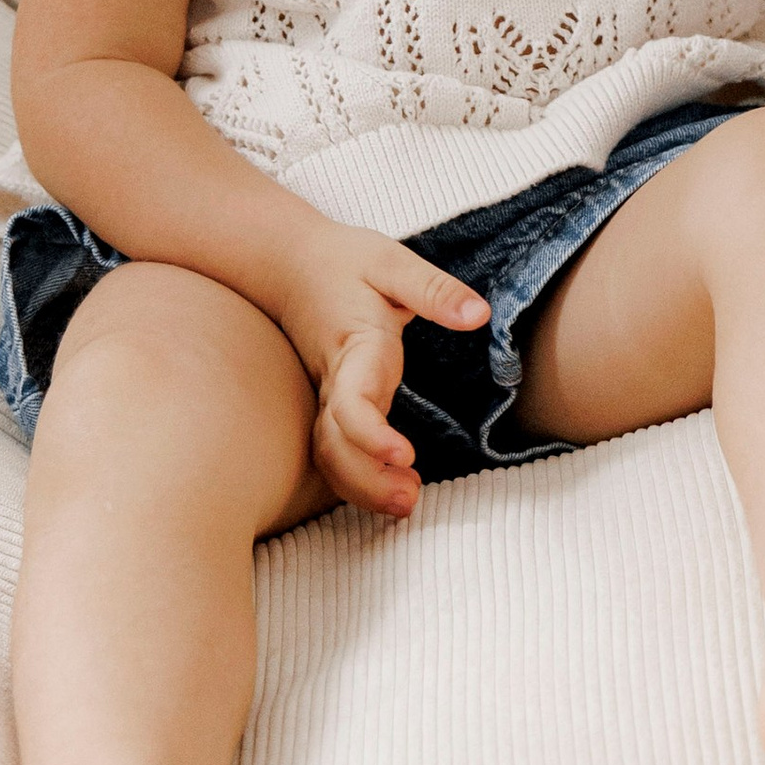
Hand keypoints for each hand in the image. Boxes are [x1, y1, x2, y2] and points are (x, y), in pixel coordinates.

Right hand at [271, 224, 490, 518]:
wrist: (286, 262)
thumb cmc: (343, 261)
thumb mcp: (392, 261)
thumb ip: (434, 289)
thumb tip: (478, 315)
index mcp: (354, 348)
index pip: (352, 402)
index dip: (371, 435)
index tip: (404, 454)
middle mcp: (337, 380)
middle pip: (335, 445)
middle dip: (365, 479)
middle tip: (409, 499)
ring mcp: (329, 394)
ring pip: (329, 455)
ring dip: (360, 486)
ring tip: (405, 504)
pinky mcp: (332, 401)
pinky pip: (334, 449)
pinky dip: (355, 476)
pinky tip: (388, 491)